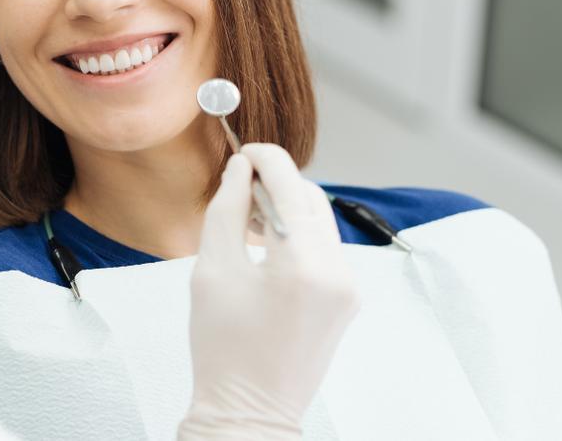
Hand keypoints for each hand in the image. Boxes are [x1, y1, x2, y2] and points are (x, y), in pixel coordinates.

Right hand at [178, 144, 360, 439]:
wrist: (249, 410)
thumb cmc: (222, 347)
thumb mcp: (212, 270)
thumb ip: (227, 210)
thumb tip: (241, 170)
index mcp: (303, 265)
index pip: (290, 186)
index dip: (266, 158)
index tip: (244, 150)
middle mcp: (338, 273)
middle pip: (311, 199)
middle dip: (277, 183)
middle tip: (239, 186)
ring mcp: (349, 288)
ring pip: (321, 222)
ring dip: (288, 209)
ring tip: (249, 221)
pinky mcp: (348, 300)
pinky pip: (326, 249)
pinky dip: (299, 236)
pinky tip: (268, 248)